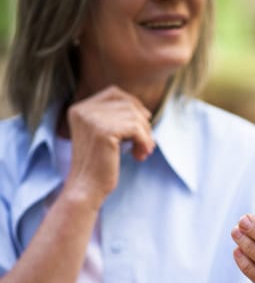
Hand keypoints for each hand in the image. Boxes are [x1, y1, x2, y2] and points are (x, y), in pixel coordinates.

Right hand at [65, 85, 155, 206]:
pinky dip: (144, 142)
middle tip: (146, 143)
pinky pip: (136, 129)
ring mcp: (92, 119)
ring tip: (142, 151)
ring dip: (145, 135)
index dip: (133, 105)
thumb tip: (146, 112)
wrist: (86, 188)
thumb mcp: (105, 136)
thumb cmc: (99, 165)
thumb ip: (117, 119)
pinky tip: (140, 155)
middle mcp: (83, 110)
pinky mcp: (103, 132)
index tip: (144, 123)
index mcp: (79, 108)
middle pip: (127, 104)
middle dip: (142, 123)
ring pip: (135, 116)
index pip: (114, 93)